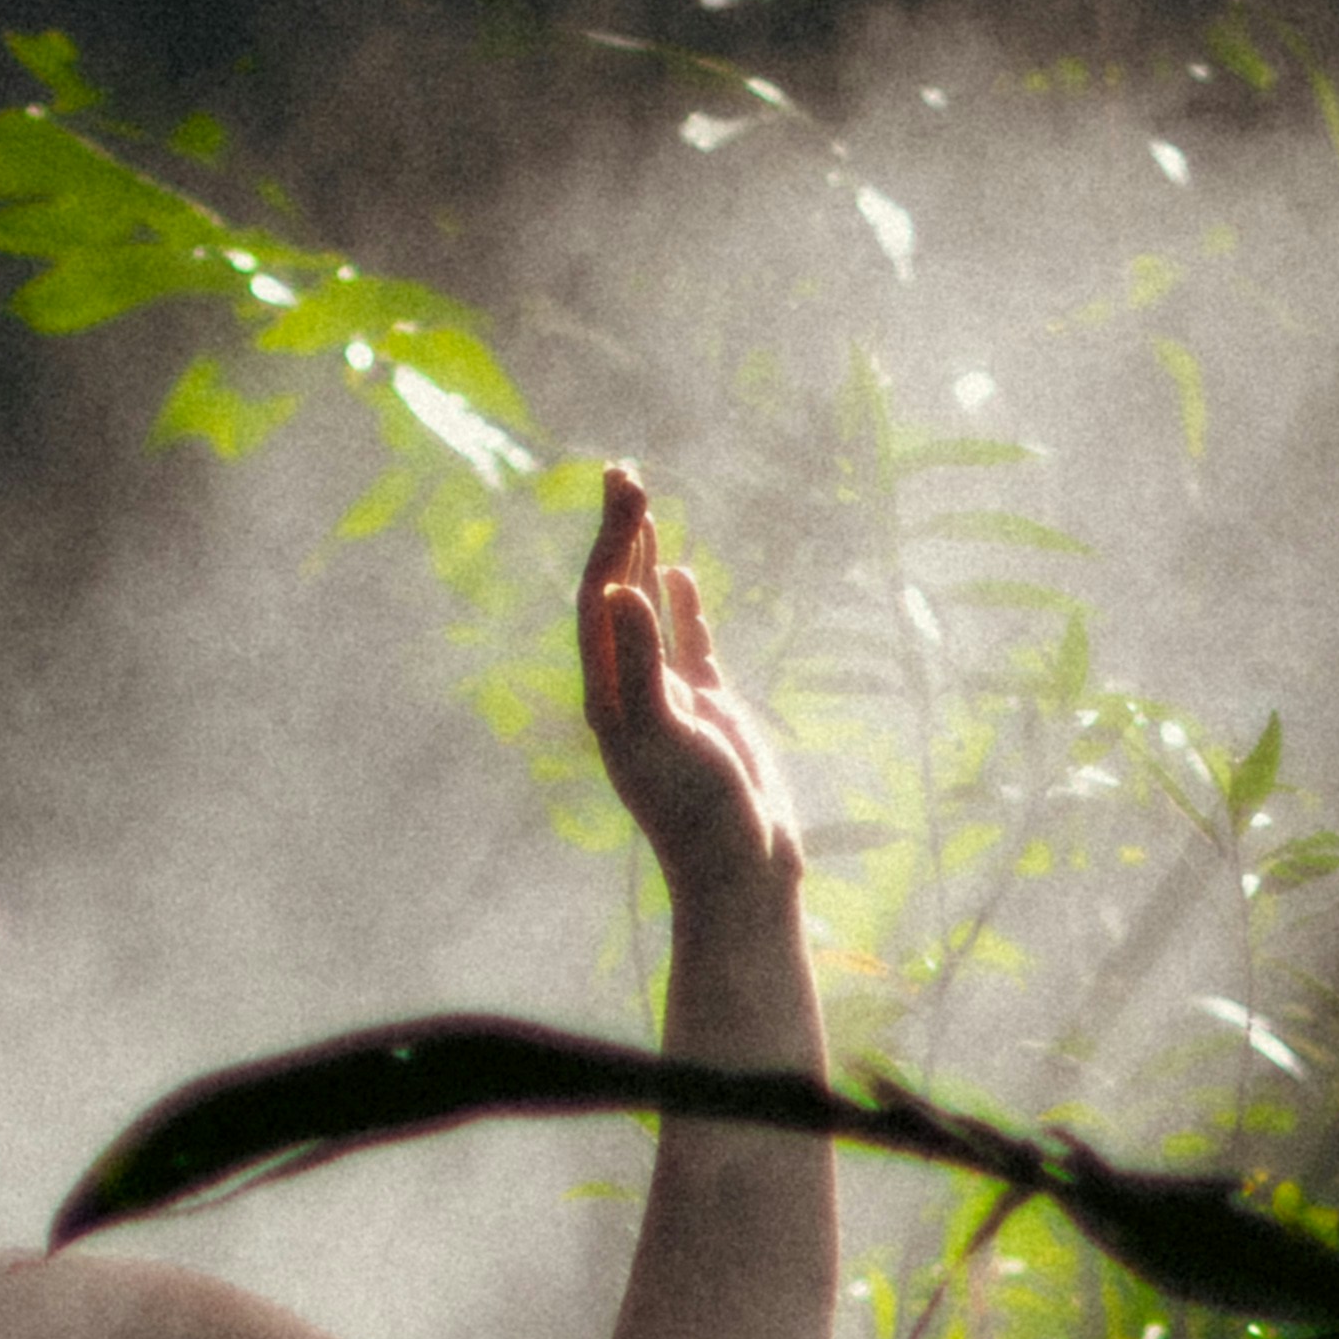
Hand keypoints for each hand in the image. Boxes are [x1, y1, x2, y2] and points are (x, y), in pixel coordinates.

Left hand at [575, 466, 808, 899]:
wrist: (739, 867)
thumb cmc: (701, 810)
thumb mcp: (668, 735)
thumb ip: (642, 664)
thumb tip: (618, 592)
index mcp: (609, 692)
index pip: (600, 600)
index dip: (610, 542)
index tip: (626, 489)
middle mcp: (629, 688)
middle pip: (614, 594)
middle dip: (618, 533)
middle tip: (622, 471)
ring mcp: (667, 696)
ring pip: (647, 612)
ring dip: (640, 558)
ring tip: (640, 503)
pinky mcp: (704, 710)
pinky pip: (684, 644)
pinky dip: (678, 605)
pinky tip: (677, 573)